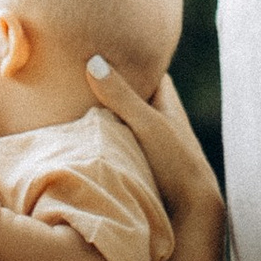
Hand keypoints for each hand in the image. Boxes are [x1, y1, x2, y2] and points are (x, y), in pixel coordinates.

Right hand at [83, 61, 223, 223]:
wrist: (190, 215)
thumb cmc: (176, 163)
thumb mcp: (148, 125)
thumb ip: (122, 96)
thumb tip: (94, 61)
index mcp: (167, 102)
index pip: (148, 71)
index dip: (129, 58)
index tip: (102, 46)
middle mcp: (159, 119)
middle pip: (132, 95)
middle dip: (110, 86)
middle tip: (75, 73)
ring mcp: (149, 143)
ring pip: (122, 121)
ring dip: (103, 116)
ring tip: (69, 103)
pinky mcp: (139, 165)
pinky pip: (117, 144)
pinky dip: (104, 139)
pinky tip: (82, 138)